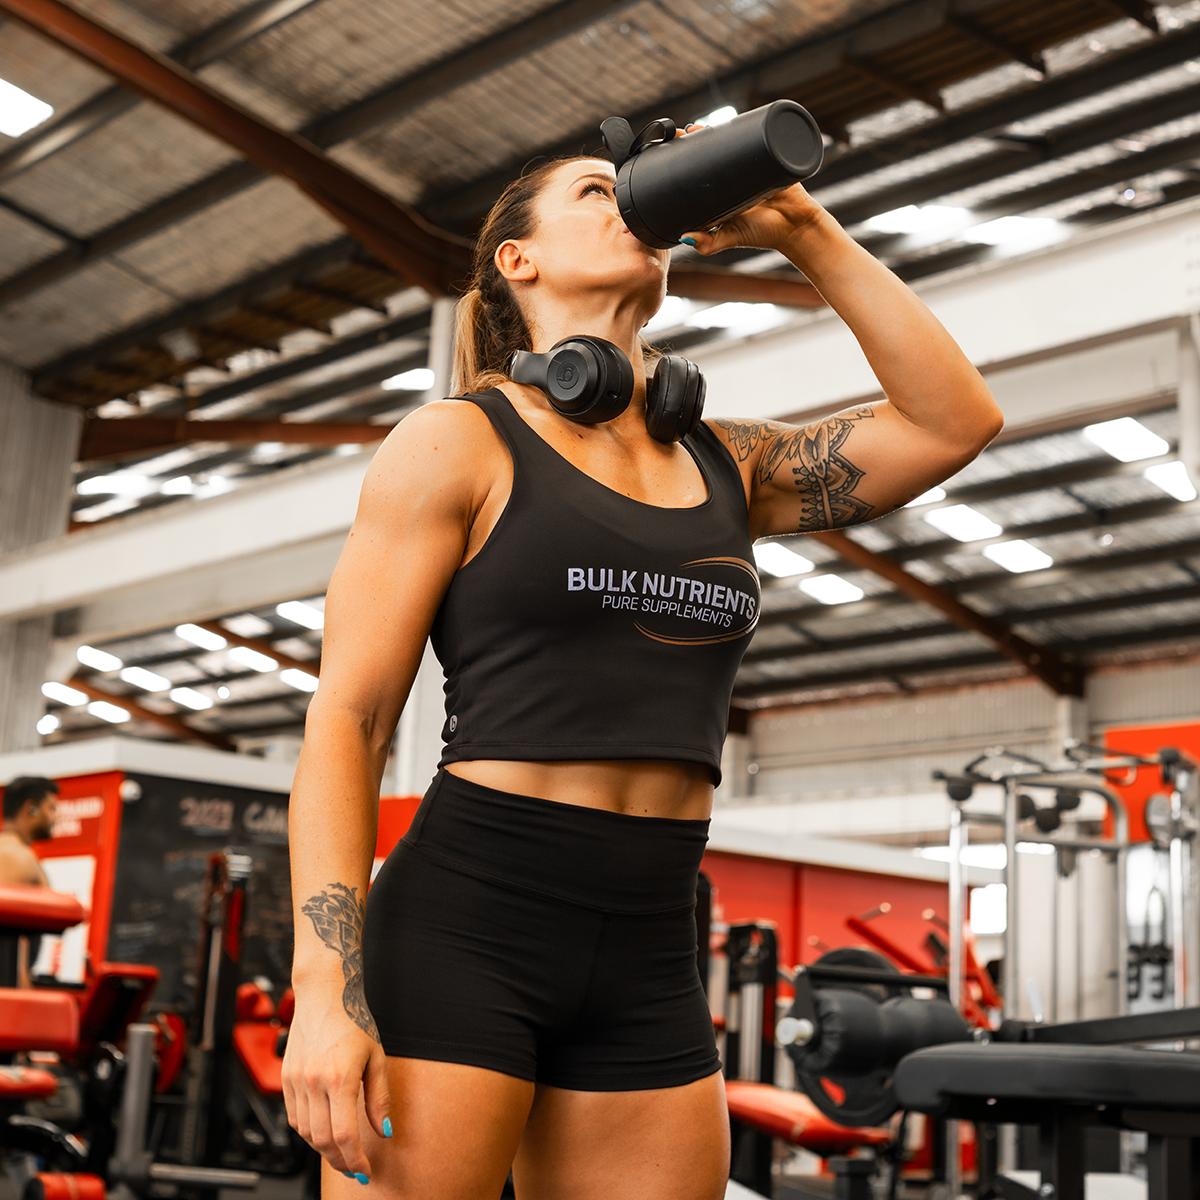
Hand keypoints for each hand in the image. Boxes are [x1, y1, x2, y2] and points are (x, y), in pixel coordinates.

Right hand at [282, 991, 392, 1181]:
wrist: (324, 995)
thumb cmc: (353, 1021)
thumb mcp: (376, 1058)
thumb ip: (379, 1098)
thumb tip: (385, 1131)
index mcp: (340, 1077)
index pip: (345, 1135)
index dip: (355, 1160)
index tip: (364, 1171)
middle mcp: (313, 1082)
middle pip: (323, 1140)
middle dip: (340, 1161)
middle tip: (354, 1169)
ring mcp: (296, 1081)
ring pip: (306, 1133)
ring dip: (323, 1149)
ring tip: (341, 1152)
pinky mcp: (285, 1079)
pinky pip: (294, 1118)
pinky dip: (308, 1131)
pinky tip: (323, 1131)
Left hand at [674, 122, 824, 255]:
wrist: (795, 226)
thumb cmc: (763, 234)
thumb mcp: (730, 237)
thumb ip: (708, 243)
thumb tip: (683, 238)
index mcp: (721, 193)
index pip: (698, 171)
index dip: (684, 160)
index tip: (669, 151)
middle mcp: (732, 176)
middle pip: (710, 152)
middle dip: (694, 140)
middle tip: (682, 132)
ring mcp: (750, 163)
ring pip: (727, 141)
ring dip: (712, 130)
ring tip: (697, 126)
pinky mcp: (767, 153)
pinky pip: (753, 135)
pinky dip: (740, 126)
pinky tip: (727, 118)